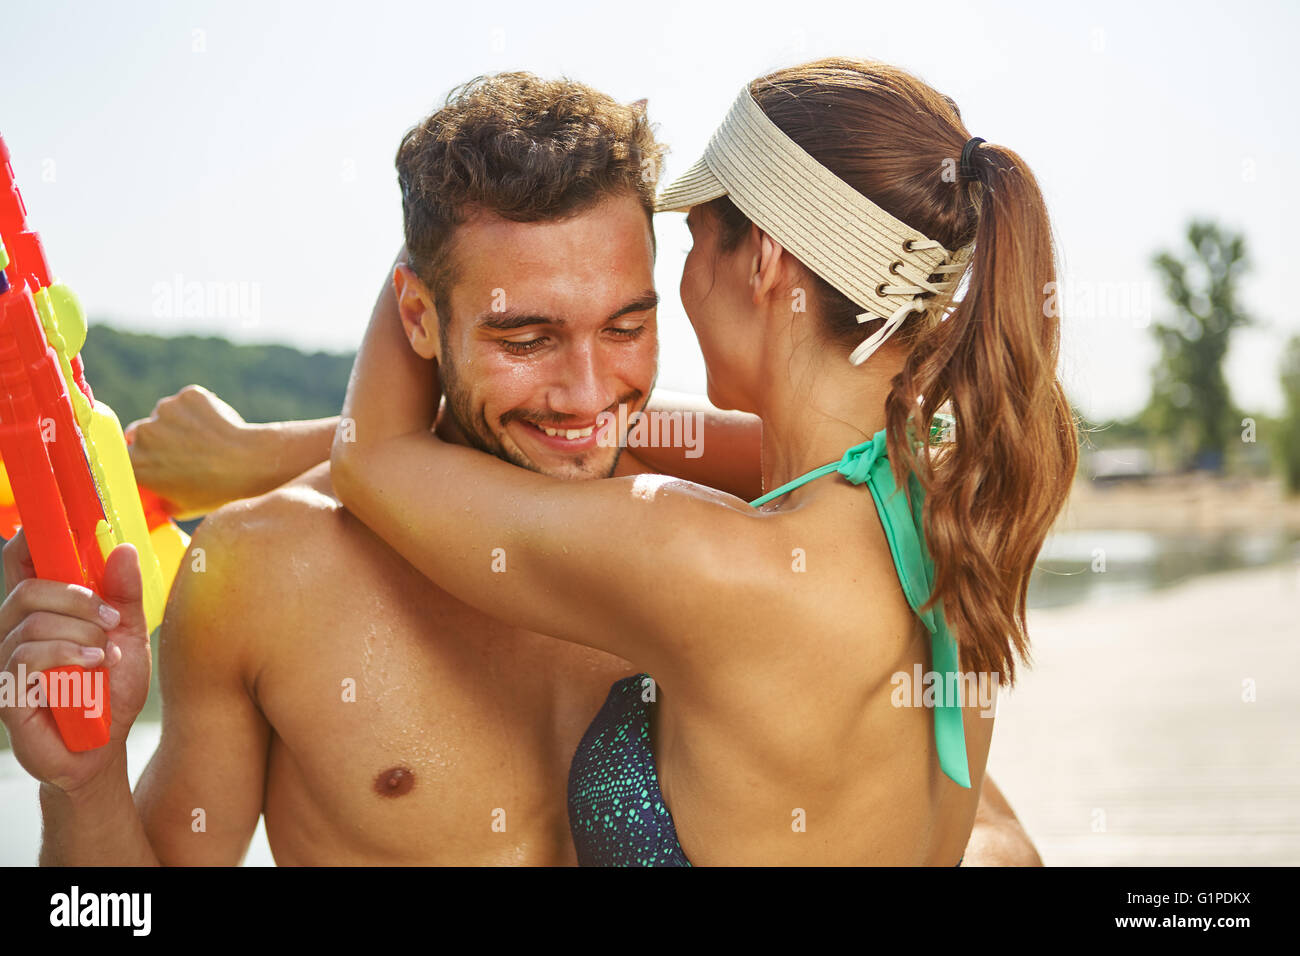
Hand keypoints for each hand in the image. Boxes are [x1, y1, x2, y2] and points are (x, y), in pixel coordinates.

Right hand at [0, 533, 152, 793]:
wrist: (105, 747)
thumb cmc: (111, 689)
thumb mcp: (128, 636)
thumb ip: (123, 595)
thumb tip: (121, 547)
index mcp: (42, 611)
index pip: (22, 565)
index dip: (29, 540)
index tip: (48, 524)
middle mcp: (15, 631)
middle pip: (30, 588)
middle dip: (77, 597)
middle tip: (110, 620)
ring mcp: (6, 661)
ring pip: (32, 621)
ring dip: (79, 632)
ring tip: (105, 654)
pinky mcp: (6, 692)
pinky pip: (28, 656)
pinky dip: (67, 654)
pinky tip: (92, 665)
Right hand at [126, 385, 257, 517]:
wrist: (249, 463)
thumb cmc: (216, 491)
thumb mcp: (180, 509)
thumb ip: (157, 501)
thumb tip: (151, 502)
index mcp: (136, 463)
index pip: (128, 455)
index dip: (144, 457)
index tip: (158, 461)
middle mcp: (144, 433)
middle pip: (144, 432)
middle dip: (160, 439)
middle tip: (187, 451)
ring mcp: (166, 410)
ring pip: (167, 414)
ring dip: (180, 423)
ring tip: (206, 441)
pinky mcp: (188, 395)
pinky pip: (189, 402)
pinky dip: (200, 409)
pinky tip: (216, 426)